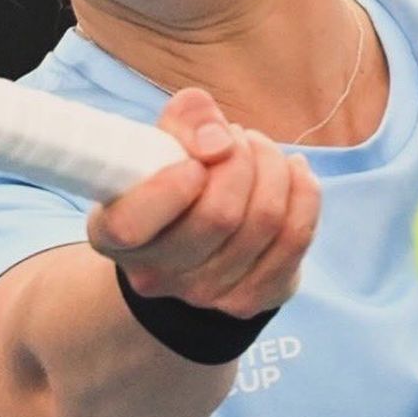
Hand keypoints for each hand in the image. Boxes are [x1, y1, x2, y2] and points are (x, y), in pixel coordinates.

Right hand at [87, 88, 320, 318]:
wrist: (193, 243)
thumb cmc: (173, 175)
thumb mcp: (164, 137)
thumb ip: (186, 118)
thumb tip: (221, 143)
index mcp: (113, 234)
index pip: (132, 225)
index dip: (170, 188)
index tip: (194, 163)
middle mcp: (155, 275)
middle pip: (220, 215)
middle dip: (242, 158)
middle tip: (236, 139)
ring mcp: (206, 294)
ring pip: (265, 220)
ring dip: (273, 167)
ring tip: (259, 150)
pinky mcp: (254, 298)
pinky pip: (296, 237)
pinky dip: (304, 192)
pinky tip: (292, 172)